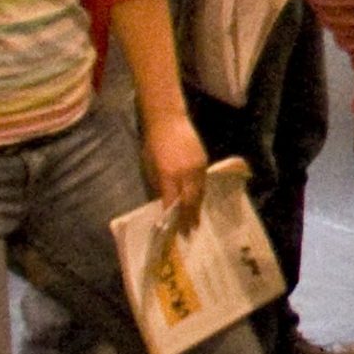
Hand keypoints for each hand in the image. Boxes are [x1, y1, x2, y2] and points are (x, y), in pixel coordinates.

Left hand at [139, 112, 209, 230]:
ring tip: (195, 222)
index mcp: (168, 175)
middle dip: (189, 218)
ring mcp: (197, 167)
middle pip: (190, 200)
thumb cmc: (153, 144)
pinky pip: (203, 183)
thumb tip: (165, 202)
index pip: (173, 202)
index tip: (175, 232)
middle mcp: (185, 173)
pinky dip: (200, 195)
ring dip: (197, 208)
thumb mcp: (150, 167)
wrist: (168, 121)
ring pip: (199, 193)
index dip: (174, 218)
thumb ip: (159, 186)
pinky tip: (197, 202)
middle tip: (189, 232)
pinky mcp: (203, 162)